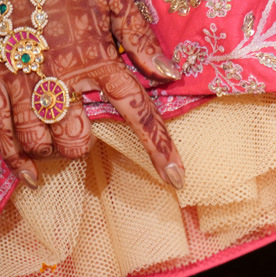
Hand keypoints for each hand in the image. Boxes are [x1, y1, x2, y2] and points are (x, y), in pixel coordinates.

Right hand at [0, 0, 183, 189]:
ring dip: (53, 153)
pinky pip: (1, 133)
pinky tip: (28, 174)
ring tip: (58, 146)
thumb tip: (170, 74)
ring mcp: (22, 83)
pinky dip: (14, 158)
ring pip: (40, 142)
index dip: (159, 148)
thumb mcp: (112, 0)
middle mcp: (60, 78)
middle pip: (76, 138)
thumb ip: (139, 38)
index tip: (175, 177)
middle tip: (84, 137)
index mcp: (97, 59)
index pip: (137, 111)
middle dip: (82, 147)